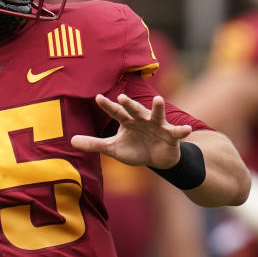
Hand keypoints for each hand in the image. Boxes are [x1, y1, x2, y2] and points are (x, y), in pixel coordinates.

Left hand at [70, 94, 191, 167]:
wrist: (157, 159)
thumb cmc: (135, 149)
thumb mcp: (113, 148)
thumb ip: (94, 144)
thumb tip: (71, 141)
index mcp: (128, 121)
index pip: (116, 112)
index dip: (107, 105)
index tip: (97, 97)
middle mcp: (142, 119)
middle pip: (134, 110)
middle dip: (129, 104)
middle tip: (122, 97)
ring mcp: (157, 126)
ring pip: (157, 115)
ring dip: (157, 108)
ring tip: (158, 100)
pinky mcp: (171, 135)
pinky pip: (177, 132)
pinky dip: (182, 131)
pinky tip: (187, 130)